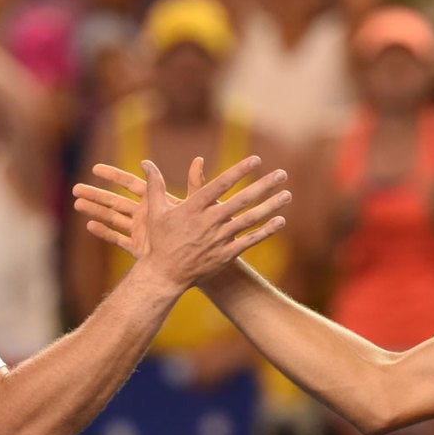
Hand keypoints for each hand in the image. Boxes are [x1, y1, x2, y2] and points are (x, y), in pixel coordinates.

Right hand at [73, 156, 290, 285]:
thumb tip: (146, 162)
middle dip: (263, 185)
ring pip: (249, 220)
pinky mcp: (226, 255)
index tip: (256, 159)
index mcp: (193, 208)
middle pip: (241, 200)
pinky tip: (281, 221)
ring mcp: (219, 239)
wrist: (164, 275)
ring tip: (287, 194)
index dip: (239, 171)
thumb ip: (155, 185)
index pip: (220, 185)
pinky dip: (266, 231)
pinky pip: (250, 241)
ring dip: (270, 206)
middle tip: (282, 173)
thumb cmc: (160, 241)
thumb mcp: (155, 212)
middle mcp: (209, 222)